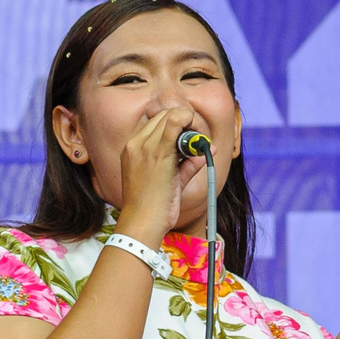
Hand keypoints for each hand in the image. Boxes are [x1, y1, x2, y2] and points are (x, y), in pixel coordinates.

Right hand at [112, 106, 206, 244]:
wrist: (141, 223)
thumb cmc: (153, 208)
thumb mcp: (169, 182)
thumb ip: (187, 164)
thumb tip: (207, 149)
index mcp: (132, 149)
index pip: (156, 123)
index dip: (177, 124)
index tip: (190, 137)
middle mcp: (136, 143)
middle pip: (164, 115)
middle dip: (186, 121)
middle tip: (198, 140)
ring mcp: (145, 146)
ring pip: (171, 116)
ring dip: (190, 124)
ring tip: (199, 142)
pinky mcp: (158, 152)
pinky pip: (176, 123)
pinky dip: (190, 123)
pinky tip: (199, 138)